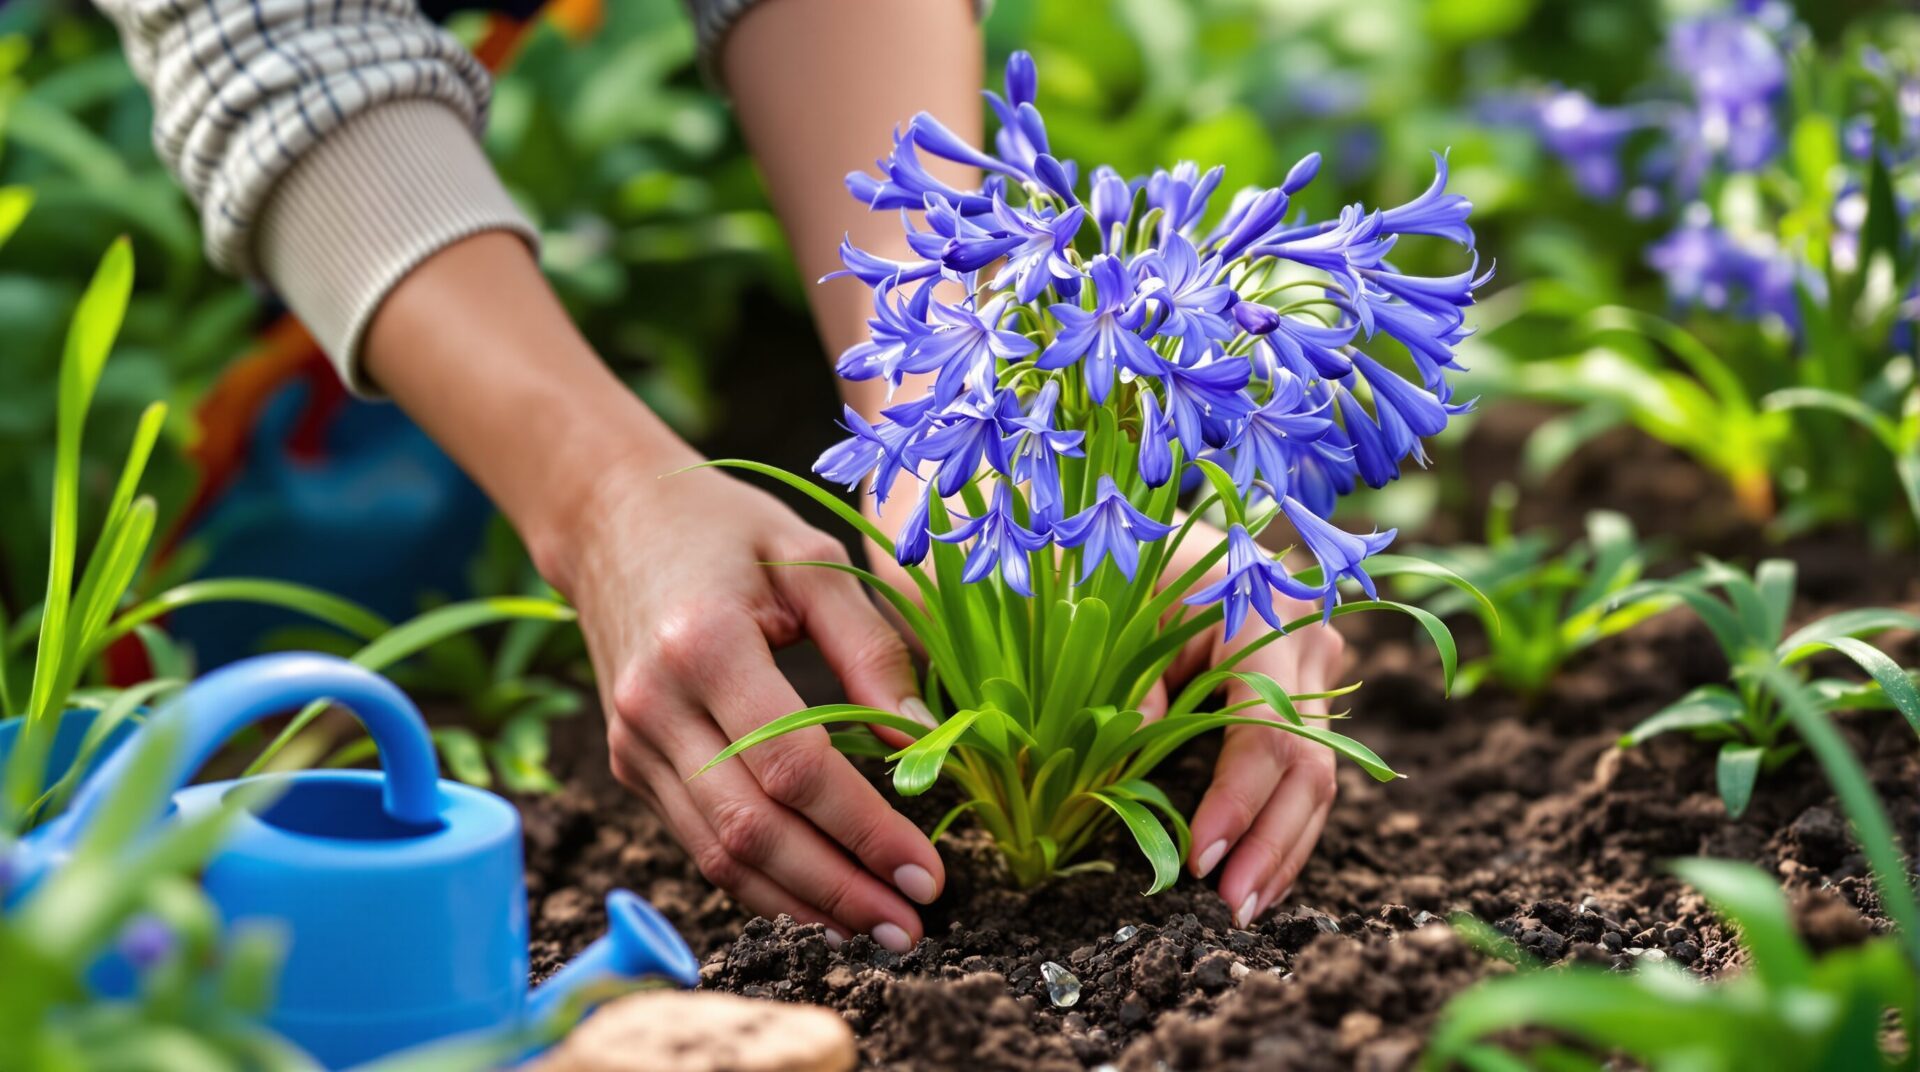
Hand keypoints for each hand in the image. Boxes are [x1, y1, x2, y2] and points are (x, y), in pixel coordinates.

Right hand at [552, 462, 944, 951]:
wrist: (609, 519)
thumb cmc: (725, 530)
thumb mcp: (812, 560)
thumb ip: (872, 646)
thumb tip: (922, 743)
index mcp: (705, 645)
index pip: (795, 767)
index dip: (865, 830)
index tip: (928, 871)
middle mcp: (656, 706)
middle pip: (755, 830)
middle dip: (841, 888)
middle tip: (914, 926)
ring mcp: (633, 743)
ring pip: (720, 854)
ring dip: (803, 904)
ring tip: (877, 929)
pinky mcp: (629, 764)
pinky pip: (698, 842)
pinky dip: (761, 885)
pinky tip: (819, 904)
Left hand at [1156, 518, 1345, 927]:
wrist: (1149, 521)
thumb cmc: (1120, 561)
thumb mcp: (1110, 611)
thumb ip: (1124, 683)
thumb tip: (1131, 753)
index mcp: (1263, 609)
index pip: (1266, 729)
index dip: (1237, 803)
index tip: (1198, 861)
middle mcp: (1308, 635)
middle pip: (1311, 761)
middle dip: (1272, 845)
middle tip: (1233, 910)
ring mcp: (1317, 661)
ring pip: (1321, 772)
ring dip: (1285, 845)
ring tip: (1246, 905)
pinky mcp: (1307, 684)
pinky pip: (1306, 762)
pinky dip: (1282, 818)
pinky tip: (1258, 869)